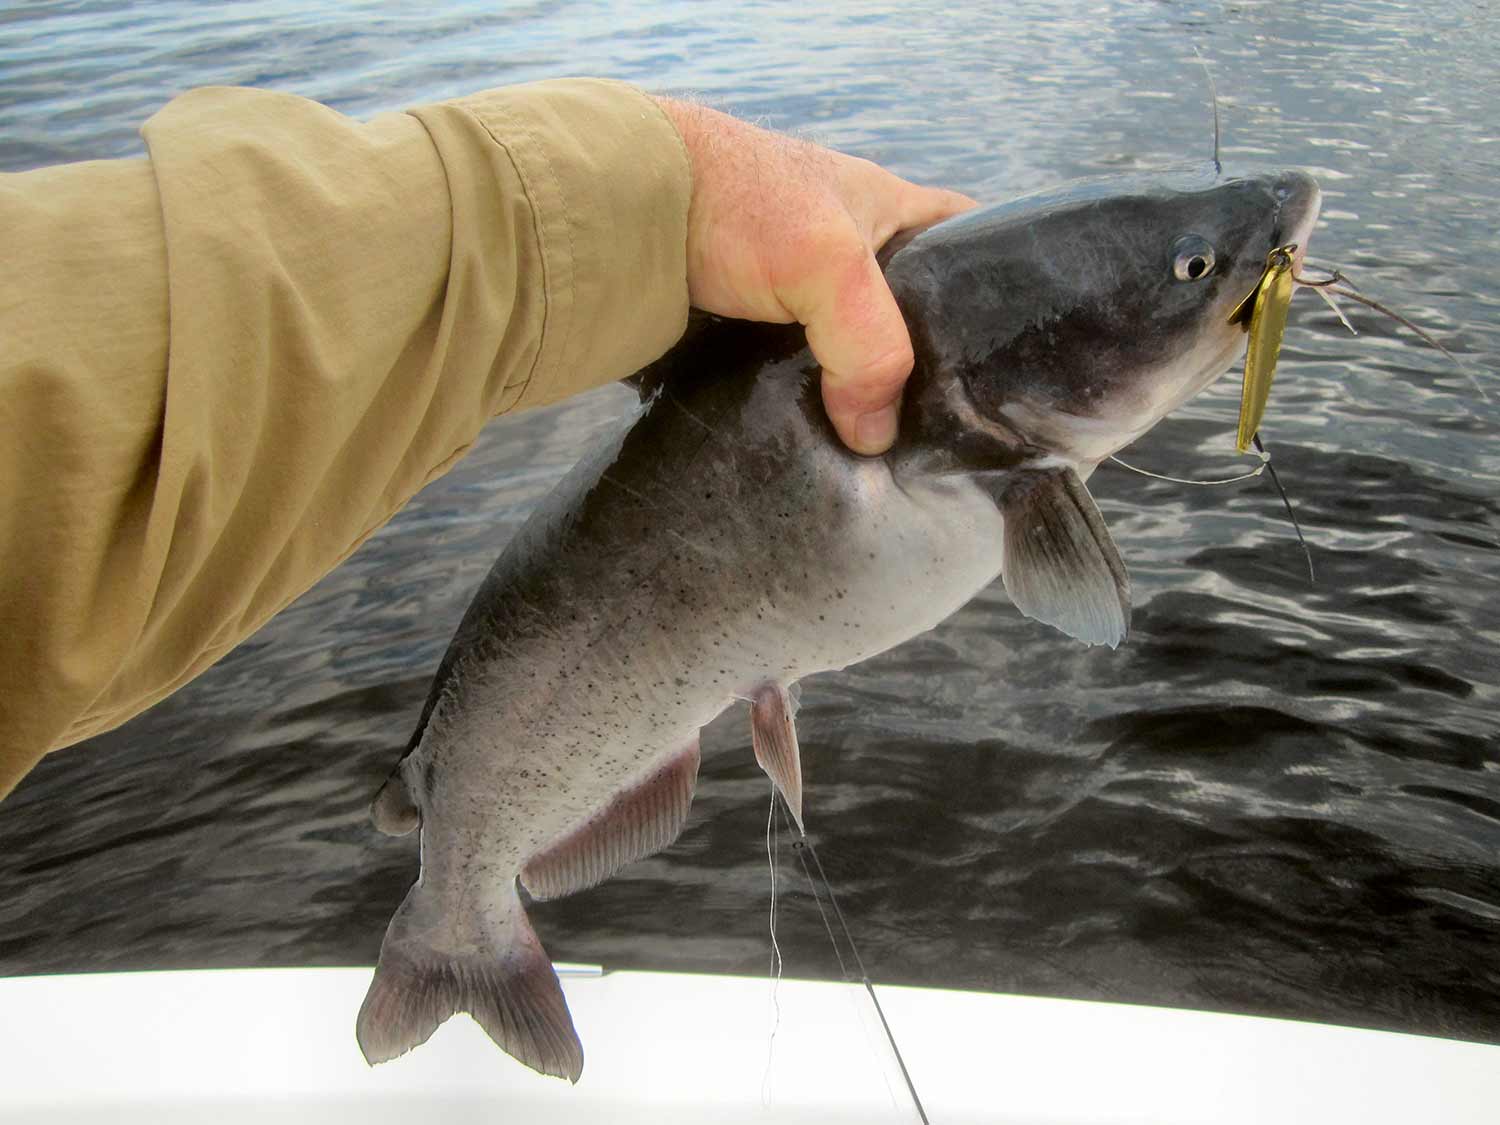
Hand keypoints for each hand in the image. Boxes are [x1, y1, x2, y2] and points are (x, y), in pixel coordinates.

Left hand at [651, 97, 975, 454]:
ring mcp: (794, 290)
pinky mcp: (748, 327)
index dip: (994, 280)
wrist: (624, 206)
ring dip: (856, 392)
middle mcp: (847, 247)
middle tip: (942, 426)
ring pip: (847, 351)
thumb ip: (871, 348)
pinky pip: (792, 372)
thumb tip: (875, 436)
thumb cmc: (739, 204)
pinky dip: (802, 401)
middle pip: (907, 310)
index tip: (1009, 348)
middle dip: (921, 362)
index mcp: (886, 207)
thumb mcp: (831, 266)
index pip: (967, 236)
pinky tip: (814, 439)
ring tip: (882, 450)